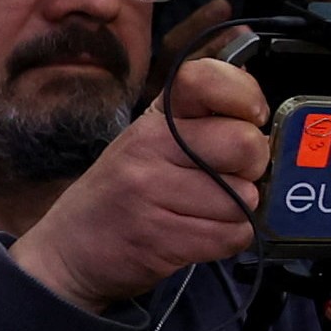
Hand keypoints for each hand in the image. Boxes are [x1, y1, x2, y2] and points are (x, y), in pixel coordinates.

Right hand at [14, 58, 268, 311]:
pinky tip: (199, 233)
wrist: (68, 250)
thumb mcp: (152, 143)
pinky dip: (229, 239)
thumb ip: (203, 125)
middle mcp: (149, 145)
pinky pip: (234, 235)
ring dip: (237, 211)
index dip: (244, 96)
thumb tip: (262, 122)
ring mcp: (150, 191)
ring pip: (245, 197)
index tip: (251, 117)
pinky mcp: (160, 237)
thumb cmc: (124, 193)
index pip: (206, 79)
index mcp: (154, 118)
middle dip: (252, 168)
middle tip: (228, 178)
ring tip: (201, 211)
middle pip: (245, 144)